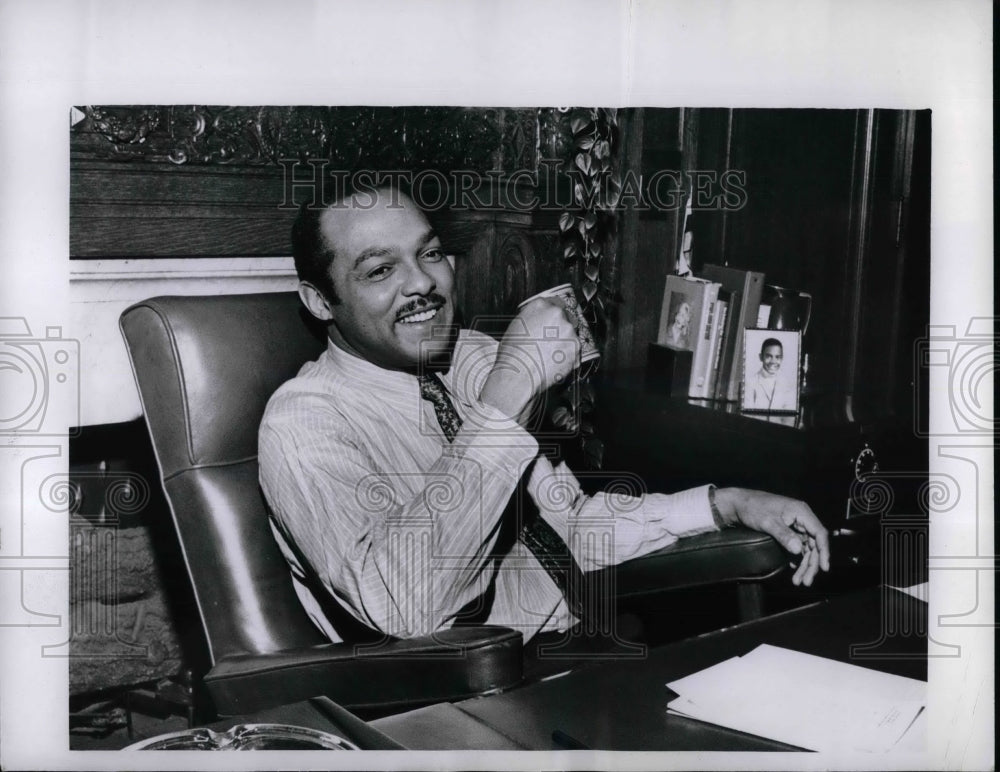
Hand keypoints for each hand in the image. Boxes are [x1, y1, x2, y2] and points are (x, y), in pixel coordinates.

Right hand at [480, 298, 579, 418]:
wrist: (518, 375)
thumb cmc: (512, 355)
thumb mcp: (516, 327)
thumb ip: (532, 319)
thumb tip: (539, 322)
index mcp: (540, 305)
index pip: (555, 302)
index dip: (554, 314)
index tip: (554, 321)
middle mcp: (557, 314)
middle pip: (566, 317)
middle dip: (562, 328)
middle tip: (551, 341)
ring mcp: (569, 331)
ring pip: (572, 334)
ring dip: (565, 342)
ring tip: (550, 355)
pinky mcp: (577, 348)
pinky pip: (575, 350)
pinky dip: (568, 356)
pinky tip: (554, 362)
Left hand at [714, 488, 830, 586]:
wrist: (739, 504)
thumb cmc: (753, 507)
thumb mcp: (768, 521)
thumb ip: (783, 535)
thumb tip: (798, 549)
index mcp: (801, 512)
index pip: (819, 533)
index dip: (824, 551)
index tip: (824, 567)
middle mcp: (802, 519)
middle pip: (814, 544)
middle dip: (811, 564)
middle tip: (806, 581)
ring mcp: (796, 526)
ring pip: (807, 548)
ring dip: (805, 565)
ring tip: (799, 580)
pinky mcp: (790, 531)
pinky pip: (799, 547)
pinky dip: (798, 560)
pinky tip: (795, 570)